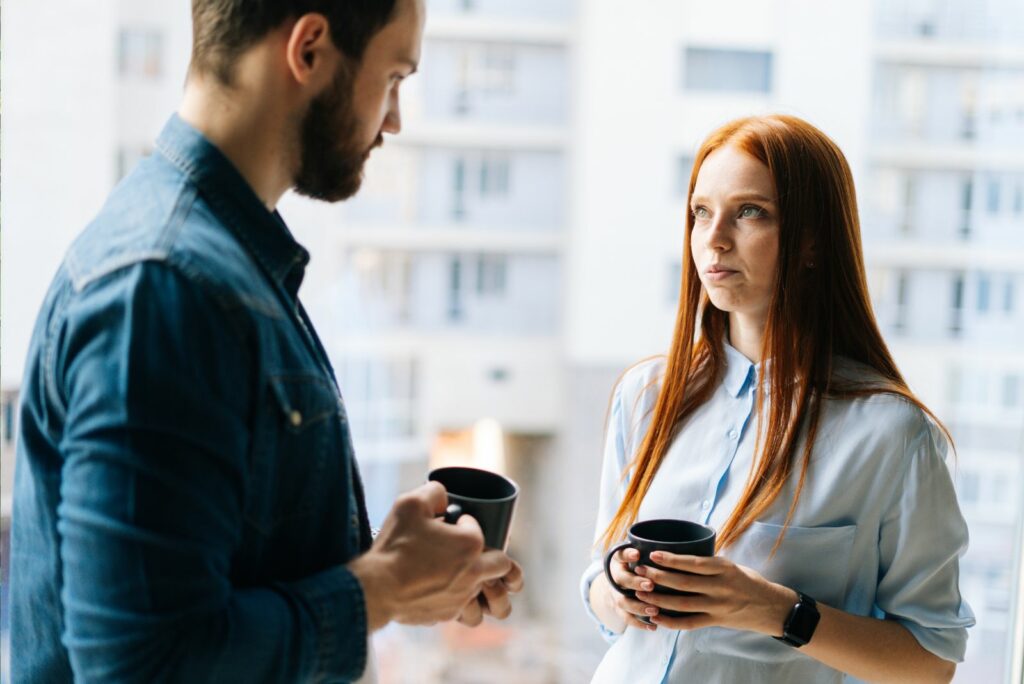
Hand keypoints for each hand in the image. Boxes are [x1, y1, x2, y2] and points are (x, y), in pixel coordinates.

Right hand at [349, 482, 512, 629]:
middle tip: (462, 548)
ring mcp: (461, 598)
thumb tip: (443, 496)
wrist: (375, 588)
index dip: (462, 524)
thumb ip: (434, 492)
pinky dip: (450, 596)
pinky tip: (431, 587)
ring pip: (482, 588)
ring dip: (471, 577)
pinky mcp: (446, 615)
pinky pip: (459, 604)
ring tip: (449, 570)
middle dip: (488, 553)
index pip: (478, 528)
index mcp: (471, 544)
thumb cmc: (395, 546)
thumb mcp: (410, 503)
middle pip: (502, 564)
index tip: (446, 526)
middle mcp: (474, 573)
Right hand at [601, 547, 660, 631]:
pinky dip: (639, 623)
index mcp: (620, 560)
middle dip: (635, 582)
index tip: (637, 554)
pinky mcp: (620, 609)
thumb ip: (654, 552)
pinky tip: (653, 626)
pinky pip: (626, 618)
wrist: (619, 583)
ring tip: (654, 610)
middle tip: (650, 585)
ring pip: (623, 601)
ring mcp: (616, 594)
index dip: (627, 555)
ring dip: (638, 606)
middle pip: (621, 579)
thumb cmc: (638, 565)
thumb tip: (682, 544)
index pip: (620, 554)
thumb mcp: (640, 554)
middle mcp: (616, 576)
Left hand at [633, 552, 795, 634]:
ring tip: (640, 593)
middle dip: (658, 576)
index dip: (672, 559)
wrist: (771, 608)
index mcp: (724, 568)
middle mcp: (721, 587)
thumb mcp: (731, 566)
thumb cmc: (748, 582)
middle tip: (639, 570)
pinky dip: (670, 621)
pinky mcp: (716, 621)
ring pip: (683, 603)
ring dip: (659, 599)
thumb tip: (680, 554)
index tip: (653, 554)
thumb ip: (709, 563)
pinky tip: (655, 616)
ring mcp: (718, 606)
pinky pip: (689, 623)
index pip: (694, 563)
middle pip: (684, 582)